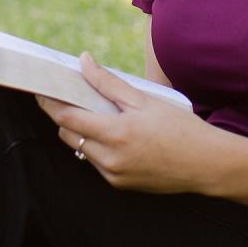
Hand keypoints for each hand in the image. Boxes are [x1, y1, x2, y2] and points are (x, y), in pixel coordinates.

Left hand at [35, 54, 218, 195]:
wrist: (206, 164)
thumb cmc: (180, 128)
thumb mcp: (145, 100)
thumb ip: (109, 82)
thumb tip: (84, 62)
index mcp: (116, 133)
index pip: (68, 118)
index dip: (50, 103)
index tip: (41, 90)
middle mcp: (110, 158)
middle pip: (69, 135)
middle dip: (66, 116)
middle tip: (71, 98)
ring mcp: (114, 175)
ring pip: (82, 150)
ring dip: (82, 133)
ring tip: (98, 115)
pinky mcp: (120, 184)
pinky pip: (97, 163)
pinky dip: (98, 148)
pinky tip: (116, 136)